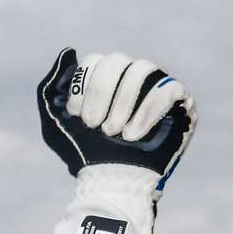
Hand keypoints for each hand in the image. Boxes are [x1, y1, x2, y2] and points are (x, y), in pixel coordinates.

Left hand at [37, 48, 194, 189]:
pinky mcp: (181, 101)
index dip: (82, 89)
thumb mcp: (55, 122)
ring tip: (113, 133)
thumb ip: (51, 87)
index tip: (77, 118)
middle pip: (117, 59)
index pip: (95, 60)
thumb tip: (67, 52)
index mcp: (105, 77)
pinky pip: (167, 89)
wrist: (110, 181)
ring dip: (122, 104)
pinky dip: (146, 112)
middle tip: (94, 125)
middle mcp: (132, 76)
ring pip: (143, 69)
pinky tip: (133, 135)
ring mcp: (158, 85)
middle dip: (100, 94)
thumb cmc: (83, 152)